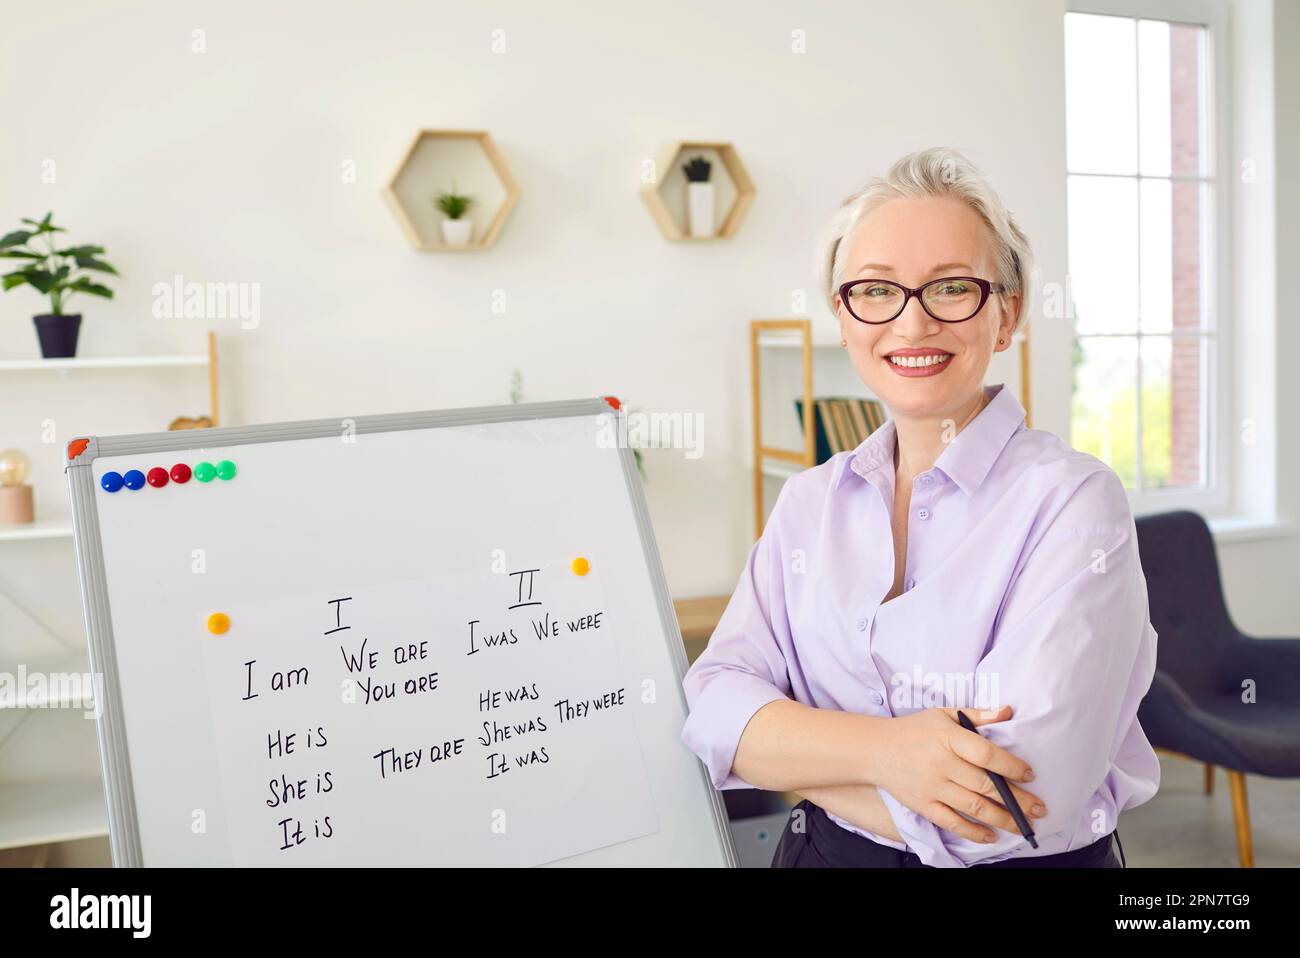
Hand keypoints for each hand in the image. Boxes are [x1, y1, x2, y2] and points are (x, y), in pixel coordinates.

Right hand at [873, 705, 1045, 843]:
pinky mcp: (923, 805)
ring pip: (974, 807)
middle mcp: (941, 764)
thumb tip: (1009, 711)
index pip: (985, 754)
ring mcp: (932, 787)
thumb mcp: (943, 714)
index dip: (1010, 766)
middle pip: (986, 785)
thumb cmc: (914, 730)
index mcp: (948, 737)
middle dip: (1017, 799)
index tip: (1029, 774)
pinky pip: (952, 822)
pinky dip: (974, 832)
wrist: (875, 749)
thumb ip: (977, 714)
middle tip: (1039, 809)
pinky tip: (992, 836)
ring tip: (1024, 825)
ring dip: (1003, 819)